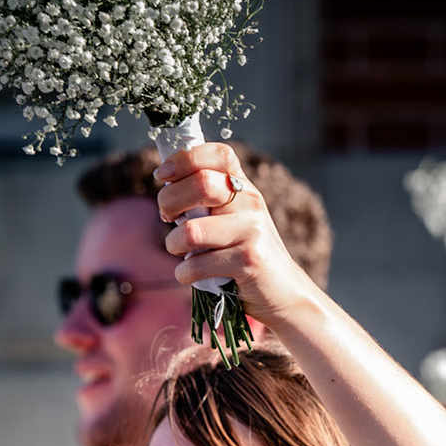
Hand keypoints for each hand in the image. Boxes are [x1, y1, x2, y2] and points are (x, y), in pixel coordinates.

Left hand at [154, 143, 322, 330]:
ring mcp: (252, 231)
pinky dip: (184, 274)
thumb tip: (165, 179)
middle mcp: (251, 203)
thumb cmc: (244, 253)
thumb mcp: (232, 217)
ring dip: (174, 244)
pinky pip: (197, 266)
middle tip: (167, 217)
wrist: (283, 292)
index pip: (218, 154)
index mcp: (244, 187)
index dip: (184, 159)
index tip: (162, 175)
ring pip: (192, 231)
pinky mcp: (248, 261)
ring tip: (180, 252)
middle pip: (200, 184)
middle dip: (168, 201)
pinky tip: (191, 275)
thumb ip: (207, 198)